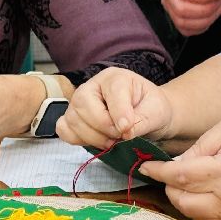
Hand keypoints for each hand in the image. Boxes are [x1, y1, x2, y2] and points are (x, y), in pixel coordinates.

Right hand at [55, 66, 173, 147]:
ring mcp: (80, 102)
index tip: (127, 130)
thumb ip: (142, 120)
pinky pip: (64, 129)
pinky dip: (78, 139)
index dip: (118, 113)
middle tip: (120, 137)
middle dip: (102, 126)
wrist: (148, 115)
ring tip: (112, 141)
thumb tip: (125, 132)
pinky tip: (97, 141)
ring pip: (72, 119)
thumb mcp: (156, 112)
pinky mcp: (74, 118)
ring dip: (92, 137)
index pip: (111, 91)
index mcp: (115, 78)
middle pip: (83, 103)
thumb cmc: (152, 108)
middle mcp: (93, 86)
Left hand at [143, 114, 220, 219]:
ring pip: (194, 216)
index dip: (158, 171)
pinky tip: (202, 198)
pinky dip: (200, 213)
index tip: (145, 165)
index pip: (179, 176)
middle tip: (170, 172)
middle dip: (170, 187)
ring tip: (186, 184)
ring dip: (183, 201)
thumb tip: (175, 164)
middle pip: (183, 200)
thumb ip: (199, 148)